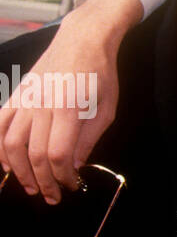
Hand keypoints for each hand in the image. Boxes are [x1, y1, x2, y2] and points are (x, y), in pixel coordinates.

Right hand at [0, 0, 141, 203]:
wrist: (82, 40)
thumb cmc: (100, 75)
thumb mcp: (106, 110)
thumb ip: (88, 139)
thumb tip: (73, 166)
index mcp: (68, 110)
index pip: (58, 155)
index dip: (62, 177)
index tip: (72, 186)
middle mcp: (42, 106)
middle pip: (34, 154)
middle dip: (43, 181)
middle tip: (52, 196)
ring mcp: (26, 100)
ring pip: (11, 143)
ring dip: (19, 171)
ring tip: (31, 186)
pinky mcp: (16, 95)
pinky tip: (6, 163)